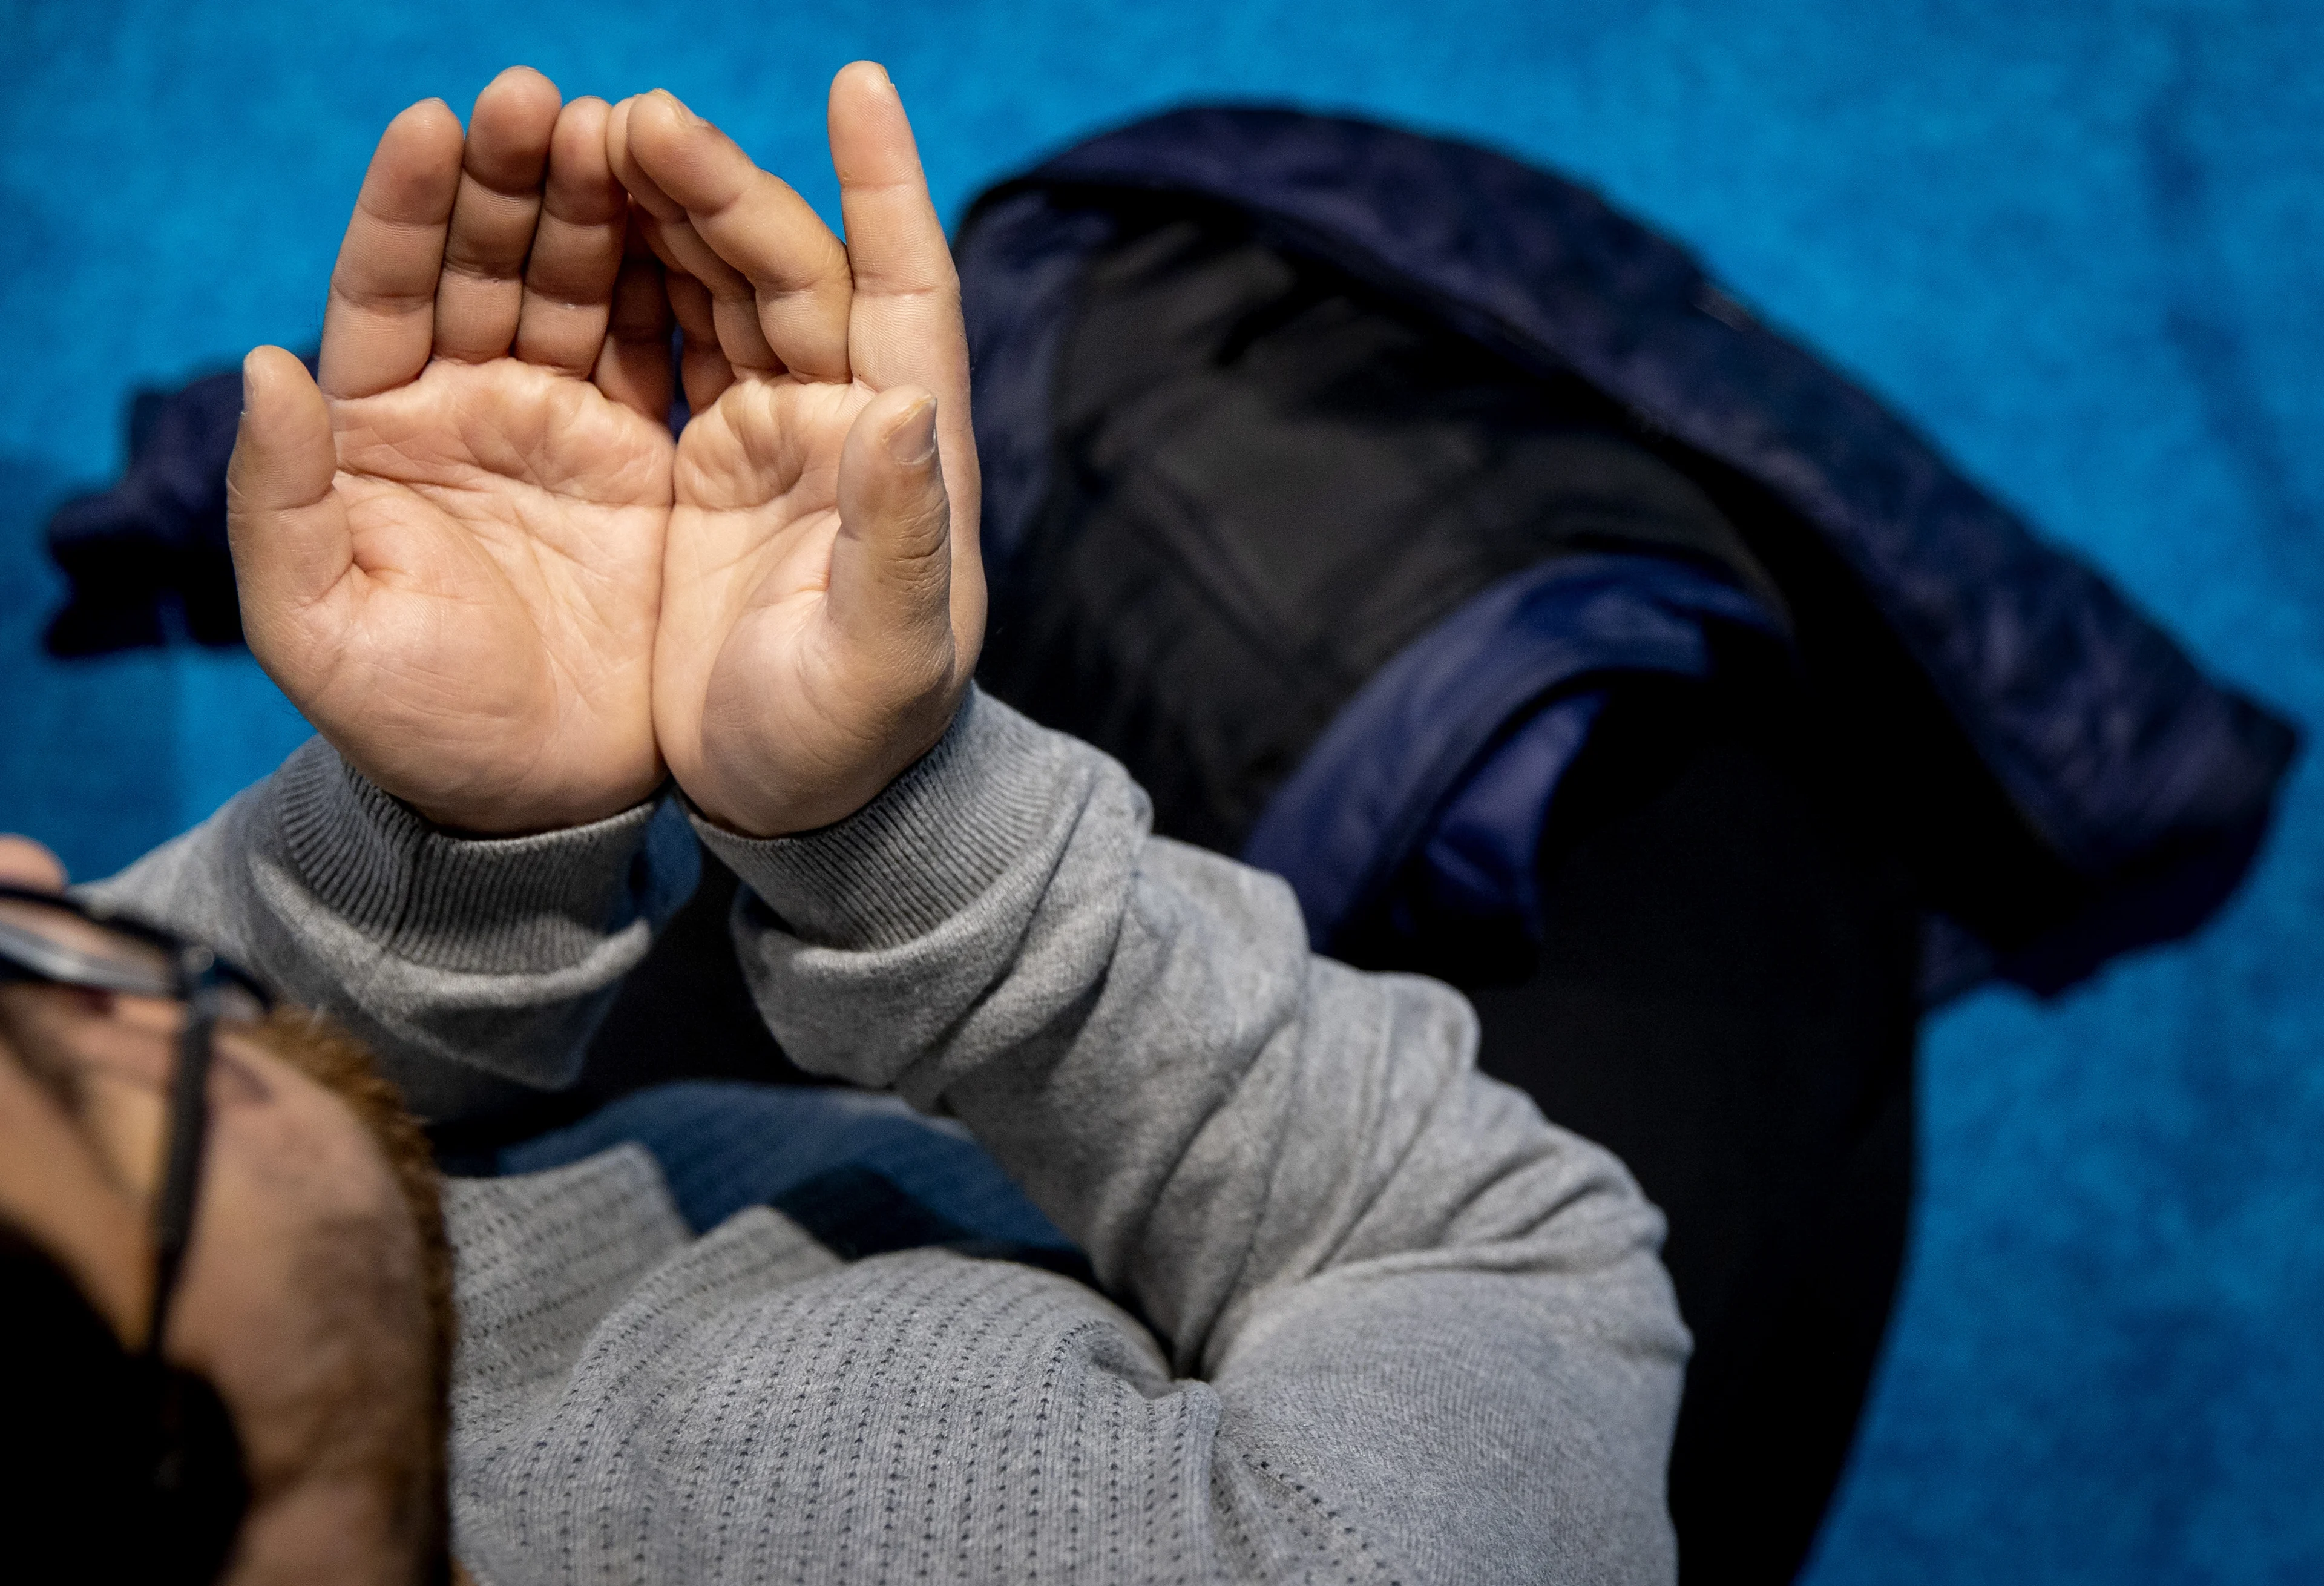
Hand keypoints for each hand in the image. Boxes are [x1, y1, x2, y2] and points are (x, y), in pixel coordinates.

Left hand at [227, 68, 680, 833]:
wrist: (536, 805)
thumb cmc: (412, 726)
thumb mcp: (317, 629)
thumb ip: (280, 500)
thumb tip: (264, 364)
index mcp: (379, 428)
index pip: (384, 286)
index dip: (404, 204)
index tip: (433, 123)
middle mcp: (470, 405)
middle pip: (486, 259)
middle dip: (511, 176)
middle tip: (543, 101)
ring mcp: (562, 424)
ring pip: (578, 283)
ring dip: (595, 204)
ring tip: (621, 128)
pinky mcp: (645, 459)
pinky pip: (661, 346)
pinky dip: (674, 281)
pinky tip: (690, 219)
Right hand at [610, 65, 983, 836]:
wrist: (796, 806)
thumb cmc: (850, 749)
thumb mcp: (883, 667)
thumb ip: (898, 539)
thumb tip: (910, 409)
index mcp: (903, 454)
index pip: (907, 289)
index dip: (886, 188)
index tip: (857, 86)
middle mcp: (846, 422)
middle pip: (789, 267)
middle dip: (718, 185)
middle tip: (631, 117)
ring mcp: (771, 433)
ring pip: (719, 285)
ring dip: (662, 210)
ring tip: (582, 137)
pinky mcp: (702, 459)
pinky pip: (662, 338)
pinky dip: (623, 275)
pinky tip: (568, 219)